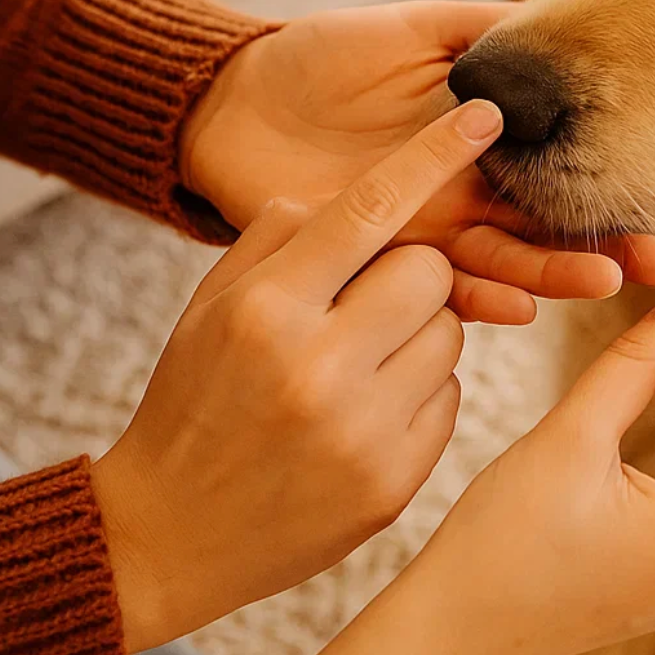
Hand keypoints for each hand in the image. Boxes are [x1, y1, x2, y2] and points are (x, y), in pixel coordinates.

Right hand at [92, 99, 505, 652]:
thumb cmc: (192, 400)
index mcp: (266, 310)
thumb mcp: (208, 308)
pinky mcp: (395, 482)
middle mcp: (318, 367)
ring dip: (419, 334)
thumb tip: (356, 195)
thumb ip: (276, 239)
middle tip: (370, 303)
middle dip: (412, 275)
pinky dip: (421, 394)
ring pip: (451, 333)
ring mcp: (363, 432)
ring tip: (361, 366)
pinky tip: (368, 414)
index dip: (433, 156)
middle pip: (431, 271)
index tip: (486, 116)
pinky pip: (451, 397)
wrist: (168, 538)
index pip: (369, 210)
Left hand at [180, 2, 654, 322]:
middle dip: (603, 252)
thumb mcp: (411, 30)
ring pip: (497, 261)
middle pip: (542, 232)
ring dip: (551, 277)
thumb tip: (562, 19)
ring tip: (602, 285)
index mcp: (476, 148)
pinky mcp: (370, 255)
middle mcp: (459, 198)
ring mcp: (418, 231)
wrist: (231, 100)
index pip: (558, 179)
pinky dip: (470, 299)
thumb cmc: (318, 59)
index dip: (611, 198)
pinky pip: (426, 283)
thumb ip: (484, 33)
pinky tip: (516, 308)